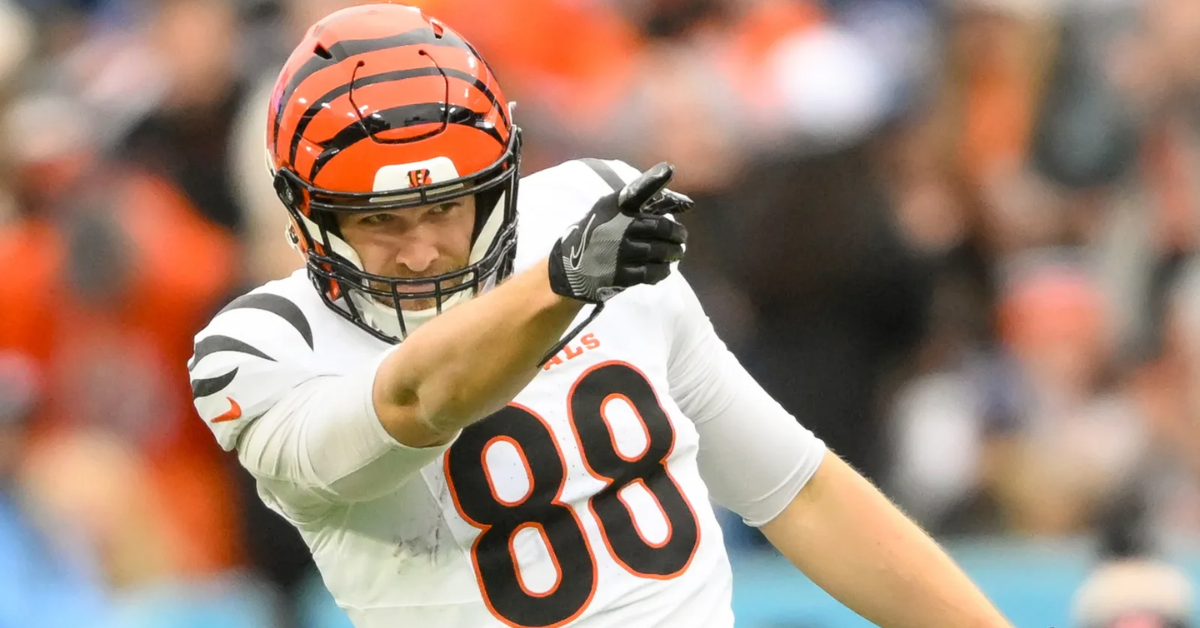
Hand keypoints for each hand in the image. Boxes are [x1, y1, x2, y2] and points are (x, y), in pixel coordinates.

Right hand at [548, 162, 693, 302]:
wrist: (571, 267)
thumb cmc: (601, 232)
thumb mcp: (615, 211)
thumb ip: (650, 204)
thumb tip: (688, 203)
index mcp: (615, 207)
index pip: (637, 189)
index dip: (654, 178)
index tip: (668, 169)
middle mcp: (617, 227)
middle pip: (661, 227)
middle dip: (677, 234)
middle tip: (681, 237)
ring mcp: (619, 252)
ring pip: (661, 251)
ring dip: (673, 253)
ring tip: (676, 253)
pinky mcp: (620, 275)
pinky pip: (652, 272)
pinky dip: (663, 270)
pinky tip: (663, 268)